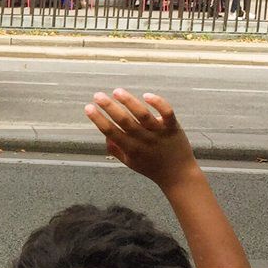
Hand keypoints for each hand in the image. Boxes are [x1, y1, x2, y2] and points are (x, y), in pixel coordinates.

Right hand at [84, 89, 198, 187]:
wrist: (178, 176)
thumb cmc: (151, 168)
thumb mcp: (129, 163)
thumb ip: (115, 149)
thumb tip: (105, 134)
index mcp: (130, 149)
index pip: (110, 132)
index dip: (98, 119)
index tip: (88, 108)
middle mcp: (143, 140)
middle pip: (124, 121)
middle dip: (109, 107)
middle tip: (97, 95)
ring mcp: (159, 133)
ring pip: (143, 115)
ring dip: (129, 102)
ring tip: (117, 91)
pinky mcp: (173, 127)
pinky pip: (167, 113)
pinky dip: (158, 103)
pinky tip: (146, 95)